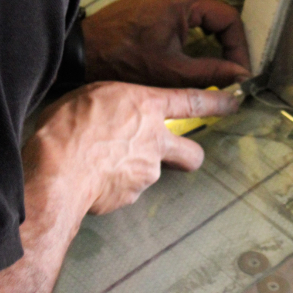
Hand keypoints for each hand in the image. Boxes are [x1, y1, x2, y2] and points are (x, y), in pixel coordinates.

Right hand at [24, 81, 238, 215]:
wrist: (59, 173)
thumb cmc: (67, 128)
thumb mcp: (89, 95)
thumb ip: (112, 103)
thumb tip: (110, 111)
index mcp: (146, 107)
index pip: (194, 101)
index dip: (218, 102)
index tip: (234, 102)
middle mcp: (155, 140)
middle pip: (192, 153)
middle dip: (189, 155)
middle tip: (173, 155)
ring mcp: (147, 171)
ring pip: (152, 172)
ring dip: (135, 170)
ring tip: (102, 164)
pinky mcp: (132, 196)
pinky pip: (128, 190)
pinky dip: (115, 186)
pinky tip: (93, 179)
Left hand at [82, 0, 250, 87]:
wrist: (83, 53)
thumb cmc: (122, 60)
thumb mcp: (173, 71)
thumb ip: (212, 73)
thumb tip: (240, 77)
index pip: (228, 19)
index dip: (239, 48)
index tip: (241, 72)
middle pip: (217, 18)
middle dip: (227, 48)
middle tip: (233, 74)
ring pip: (203, 20)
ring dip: (211, 45)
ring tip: (217, 71)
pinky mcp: (154, 4)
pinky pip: (186, 19)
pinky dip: (195, 40)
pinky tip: (196, 61)